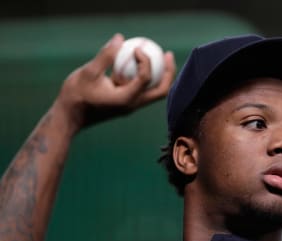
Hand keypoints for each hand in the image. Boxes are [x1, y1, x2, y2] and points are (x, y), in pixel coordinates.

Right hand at [54, 33, 175, 130]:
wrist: (69, 117)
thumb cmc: (76, 95)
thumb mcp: (88, 72)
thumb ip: (106, 56)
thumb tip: (120, 38)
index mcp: (126, 99)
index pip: (145, 79)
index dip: (146, 61)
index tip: (136, 48)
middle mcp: (133, 105)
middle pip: (161, 90)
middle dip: (169, 72)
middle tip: (168, 54)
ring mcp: (132, 106)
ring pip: (155, 92)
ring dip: (162, 75)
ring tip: (162, 56)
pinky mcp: (128, 103)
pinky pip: (144, 89)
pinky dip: (147, 76)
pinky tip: (141, 62)